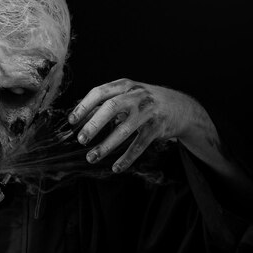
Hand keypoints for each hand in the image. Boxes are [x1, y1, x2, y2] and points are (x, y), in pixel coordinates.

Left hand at [68, 78, 221, 173]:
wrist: (180, 106)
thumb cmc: (143, 101)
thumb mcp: (126, 95)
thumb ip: (104, 103)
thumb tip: (78, 118)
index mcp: (124, 85)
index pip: (99, 92)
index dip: (84, 106)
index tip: (72, 121)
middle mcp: (136, 95)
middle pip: (111, 107)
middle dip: (94, 124)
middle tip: (80, 140)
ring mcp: (148, 111)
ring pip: (125, 129)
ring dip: (106, 145)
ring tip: (91, 157)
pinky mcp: (158, 127)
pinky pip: (140, 145)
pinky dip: (127, 157)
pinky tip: (116, 167)